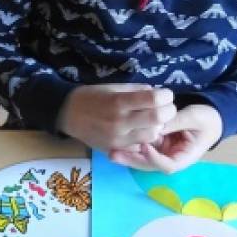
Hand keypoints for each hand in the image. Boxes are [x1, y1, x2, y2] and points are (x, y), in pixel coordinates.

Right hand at [58, 84, 175, 152]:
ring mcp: (118, 138)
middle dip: (168, 111)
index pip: (153, 99)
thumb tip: (158, 93)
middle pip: (158, 118)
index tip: (165, 94)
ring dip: (158, 126)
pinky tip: (140, 130)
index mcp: (119, 101)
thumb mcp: (113, 87)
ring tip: (153, 120)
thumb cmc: (92, 96)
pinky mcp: (116, 148)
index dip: (166, 95)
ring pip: (152, 135)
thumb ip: (137, 91)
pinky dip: (145, 138)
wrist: (68, 114)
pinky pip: (140, 145)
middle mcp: (120, 121)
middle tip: (166, 107)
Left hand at [111, 103, 222, 173]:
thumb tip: (155, 125)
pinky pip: (140, 146)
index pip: (168, 166)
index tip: (145, 146)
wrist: (209, 117)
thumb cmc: (206, 119)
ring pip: (142, 157)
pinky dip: (128, 145)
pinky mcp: (155, 143)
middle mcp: (170, 158)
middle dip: (132, 161)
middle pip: (149, 165)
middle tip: (114, 154)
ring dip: (126, 155)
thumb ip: (176, 122)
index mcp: (184, 157)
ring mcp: (161, 151)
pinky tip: (114, 141)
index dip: (155, 159)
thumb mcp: (194, 118)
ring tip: (109, 150)